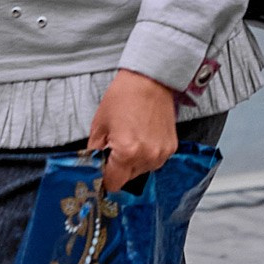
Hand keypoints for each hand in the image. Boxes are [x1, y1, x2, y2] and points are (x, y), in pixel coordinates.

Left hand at [86, 70, 177, 193]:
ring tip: (130, 137)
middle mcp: (147, 157)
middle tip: (114, 147)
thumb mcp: (99, 124)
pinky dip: (146, 154)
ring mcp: (161, 154)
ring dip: (133, 161)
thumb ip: (94, 151)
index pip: (113, 183)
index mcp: (126, 152)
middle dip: (118, 167)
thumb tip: (93, 166)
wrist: (149, 80)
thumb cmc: (124, 97)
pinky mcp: (170, 148)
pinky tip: (142, 136)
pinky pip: (154, 161)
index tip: (102, 171)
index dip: (104, 178)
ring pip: (141, 171)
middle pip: (127, 178)